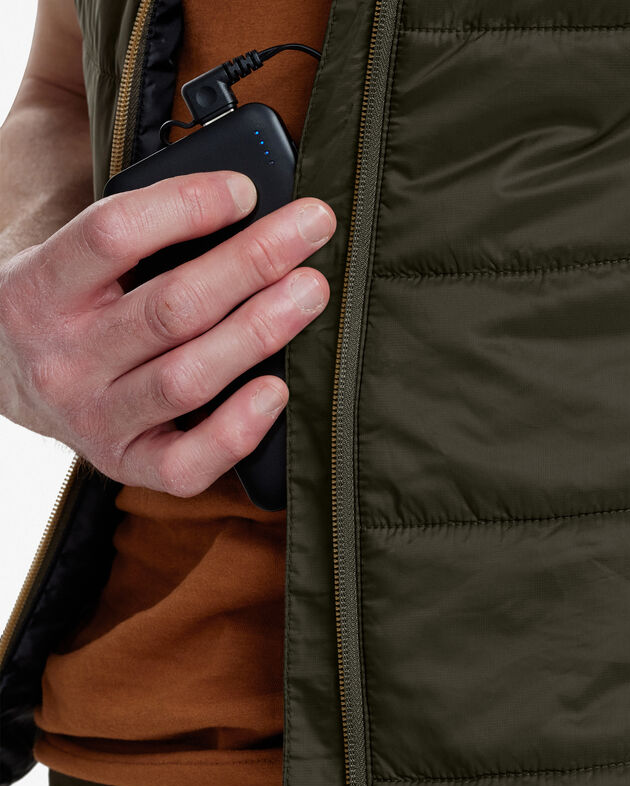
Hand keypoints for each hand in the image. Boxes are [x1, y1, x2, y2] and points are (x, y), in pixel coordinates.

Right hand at [0, 170, 334, 495]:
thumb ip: (139, 233)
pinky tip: (278, 391)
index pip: (113, 235)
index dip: (187, 207)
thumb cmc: (71, 307)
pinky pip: (187, 462)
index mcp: (39, 288)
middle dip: (252, 262)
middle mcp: (62, 358)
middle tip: (311, 230)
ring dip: (259, 332)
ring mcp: (93, 417)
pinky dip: (238, 429)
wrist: (10, 380)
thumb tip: (242, 199)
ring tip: (310, 293)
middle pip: (171, 308)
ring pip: (187, 378)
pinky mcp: (125, 463)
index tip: (247, 190)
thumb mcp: (75, 260)